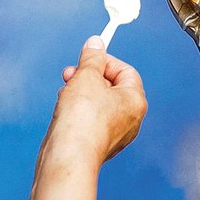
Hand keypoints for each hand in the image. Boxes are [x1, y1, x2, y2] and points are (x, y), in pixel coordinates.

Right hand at [56, 37, 146, 162]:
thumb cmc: (82, 118)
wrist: (68, 156)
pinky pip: (90, 120)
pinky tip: (64, 111)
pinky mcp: (97, 144)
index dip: (105, 61)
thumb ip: (92, 58)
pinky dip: (77, 111)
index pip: (125, 71)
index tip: (88, 58)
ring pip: (98, 104)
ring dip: (80, 93)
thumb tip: (96, 43)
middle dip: (88, 77)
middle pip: (111, 87)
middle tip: (71, 73)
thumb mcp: (87, 76)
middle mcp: (130, 119)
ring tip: (65, 92)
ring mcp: (114, 134)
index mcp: (135, 101)